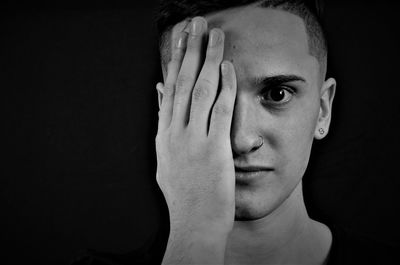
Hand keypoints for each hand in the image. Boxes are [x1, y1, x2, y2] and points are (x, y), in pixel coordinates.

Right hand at [155, 17, 236, 262]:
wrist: (192, 225)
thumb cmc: (183, 194)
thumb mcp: (164, 159)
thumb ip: (164, 126)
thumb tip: (160, 95)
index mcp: (163, 134)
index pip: (169, 89)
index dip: (175, 61)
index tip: (180, 38)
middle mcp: (174, 132)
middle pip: (183, 82)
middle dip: (190, 50)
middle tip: (196, 24)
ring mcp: (193, 140)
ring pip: (201, 90)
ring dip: (209, 59)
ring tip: (214, 35)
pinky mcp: (214, 150)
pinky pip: (220, 111)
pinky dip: (225, 87)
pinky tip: (228, 68)